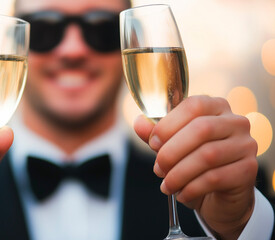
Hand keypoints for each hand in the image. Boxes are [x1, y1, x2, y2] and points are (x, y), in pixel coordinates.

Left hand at [134, 95, 257, 239]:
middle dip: (171, 151)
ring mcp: (245, 145)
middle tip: (158, 168)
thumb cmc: (194, 166)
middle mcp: (235, 122)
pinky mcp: (248, 170)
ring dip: (179, 173)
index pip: (193, 105)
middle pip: (201, 129)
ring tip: (167, 185)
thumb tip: (138, 122)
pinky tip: (181, 194)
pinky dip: (191, 188)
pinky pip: (215, 178)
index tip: (152, 142)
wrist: (220, 197)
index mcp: (216, 107)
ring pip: (207, 155)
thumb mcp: (173, 148)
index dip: (169, 123)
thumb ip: (157, 134)